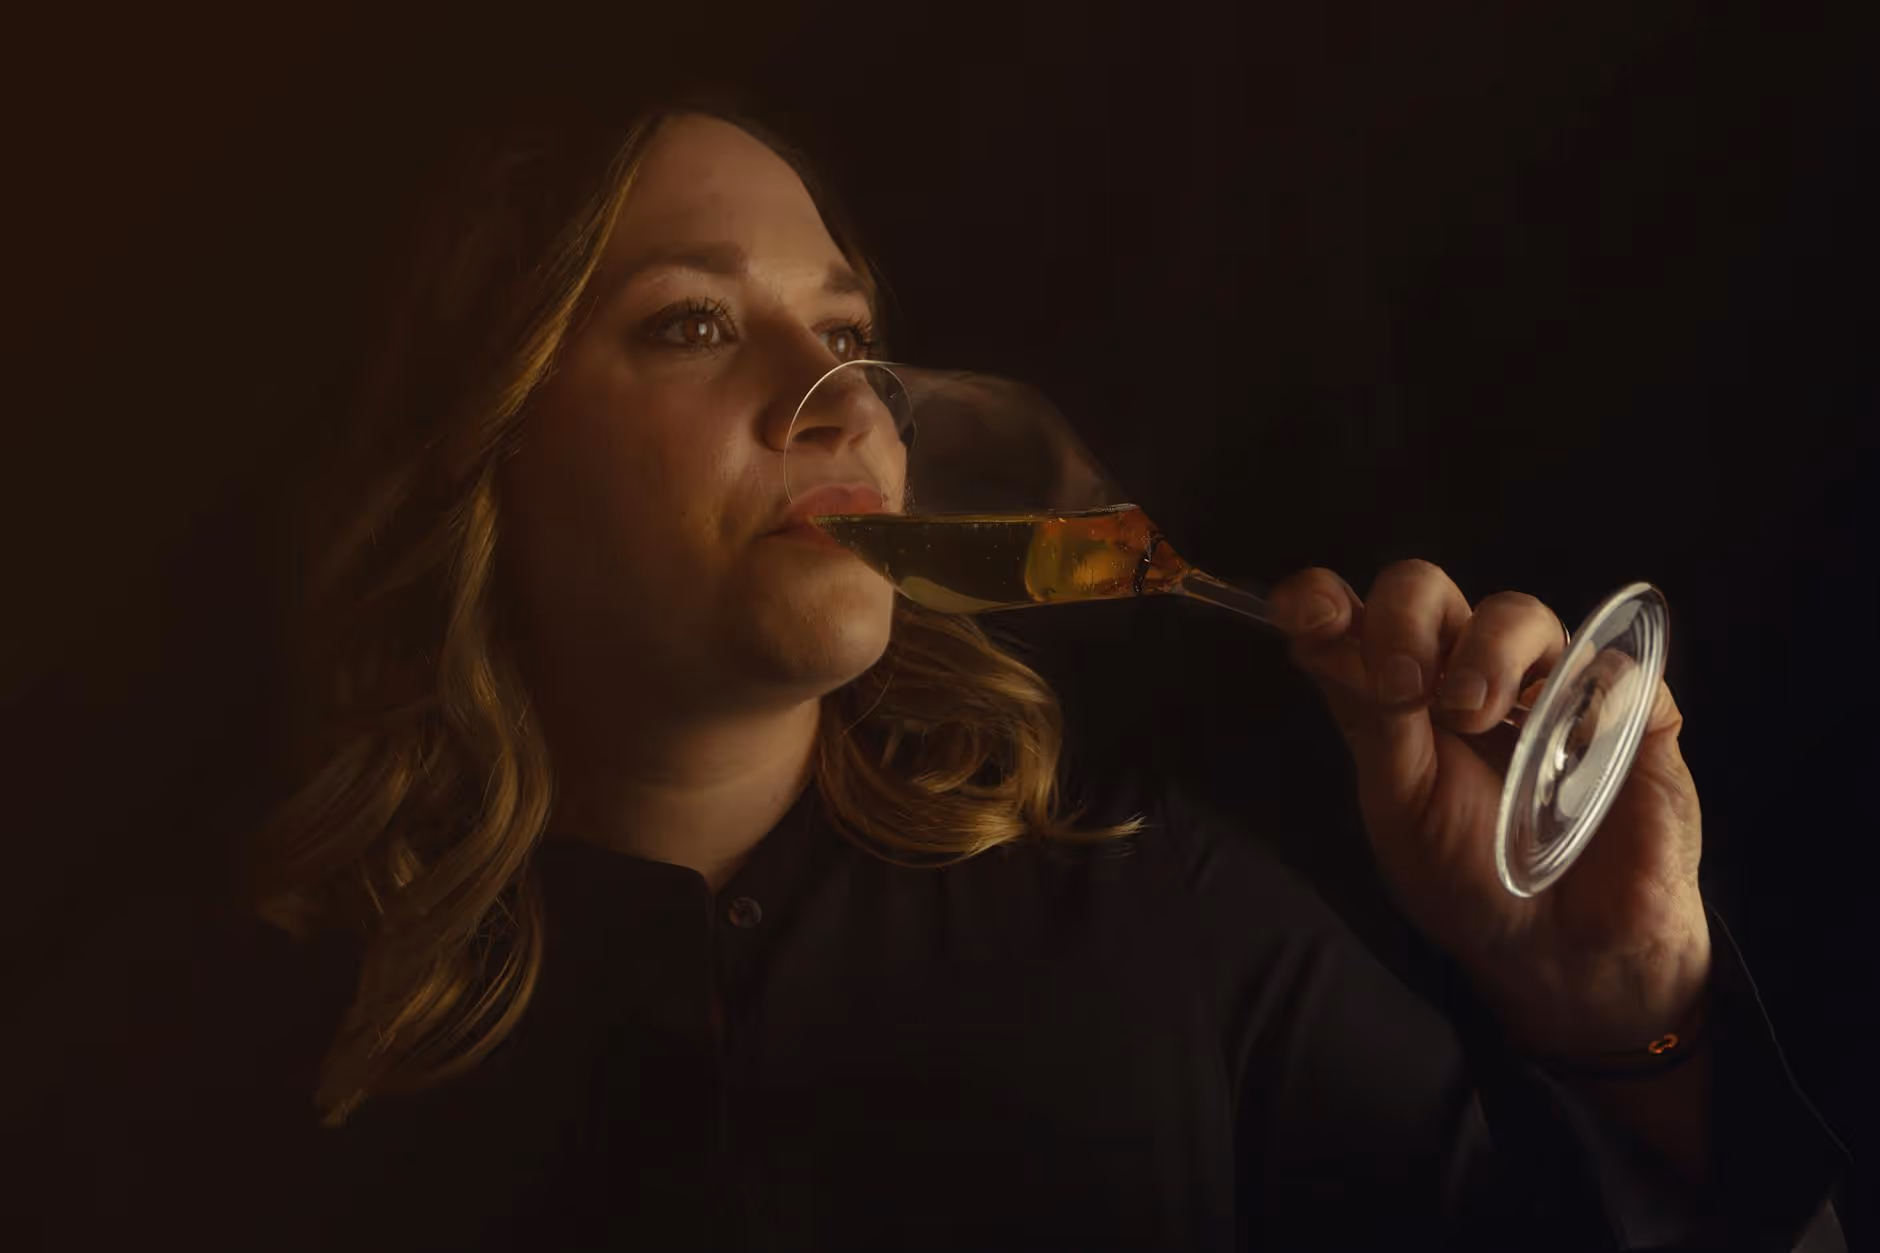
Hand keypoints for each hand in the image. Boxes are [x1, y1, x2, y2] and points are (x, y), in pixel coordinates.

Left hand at [1270, 560, 1710, 1054]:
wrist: (1560, 952)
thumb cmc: (1469, 879)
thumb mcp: (1401, 806)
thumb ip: (1374, 721)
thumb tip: (1327, 635)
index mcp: (1396, 693)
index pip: (1350, 617)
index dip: (1322, 599)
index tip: (1310, 614)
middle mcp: (1464, 672)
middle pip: (1426, 589)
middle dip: (1404, 619)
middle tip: (1403, 687)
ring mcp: (1548, 683)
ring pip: (1517, 612)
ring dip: (1485, 650)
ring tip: (1476, 714)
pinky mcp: (1629, 709)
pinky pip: (1617, 664)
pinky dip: (1588, 687)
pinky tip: (1573, 737)